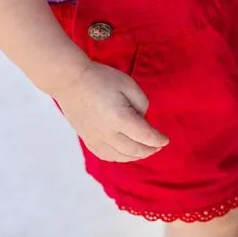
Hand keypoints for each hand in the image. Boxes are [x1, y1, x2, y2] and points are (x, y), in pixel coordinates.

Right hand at [54, 59, 169, 162]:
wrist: (71, 82)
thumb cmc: (102, 79)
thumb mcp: (129, 84)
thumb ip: (141, 104)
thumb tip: (142, 119)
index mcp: (120, 119)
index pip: (145, 136)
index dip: (157, 140)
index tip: (166, 140)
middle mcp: (108, 134)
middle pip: (133, 150)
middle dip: (149, 150)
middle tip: (158, 146)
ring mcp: (96, 139)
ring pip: (120, 156)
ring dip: (135, 156)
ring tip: (145, 150)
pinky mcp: (87, 140)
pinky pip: (106, 156)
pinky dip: (119, 157)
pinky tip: (125, 153)